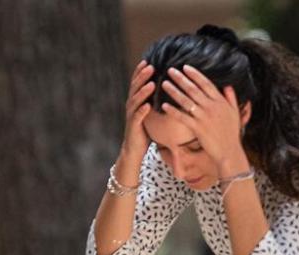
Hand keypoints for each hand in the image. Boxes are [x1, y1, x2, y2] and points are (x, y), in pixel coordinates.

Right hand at [117, 60, 156, 182]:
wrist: (134, 150)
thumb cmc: (144, 131)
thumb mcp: (150, 113)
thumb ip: (153, 101)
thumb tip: (166, 89)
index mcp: (136, 101)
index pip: (137, 83)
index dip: (141, 72)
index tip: (148, 60)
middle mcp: (131, 106)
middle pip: (135, 88)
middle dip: (142, 76)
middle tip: (150, 66)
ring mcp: (131, 116)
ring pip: (136, 100)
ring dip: (143, 91)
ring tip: (151, 83)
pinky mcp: (133, 127)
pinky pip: (137, 117)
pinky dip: (142, 111)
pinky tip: (147, 106)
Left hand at [158, 64, 248, 175]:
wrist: (229, 152)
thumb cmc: (232, 134)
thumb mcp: (235, 113)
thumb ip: (231, 98)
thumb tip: (228, 86)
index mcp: (220, 101)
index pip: (206, 83)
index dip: (195, 74)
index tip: (185, 67)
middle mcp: (211, 107)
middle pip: (193, 89)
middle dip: (181, 79)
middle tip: (170, 70)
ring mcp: (204, 117)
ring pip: (186, 101)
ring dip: (174, 91)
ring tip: (164, 84)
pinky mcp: (197, 128)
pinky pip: (182, 117)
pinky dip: (173, 111)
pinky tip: (164, 105)